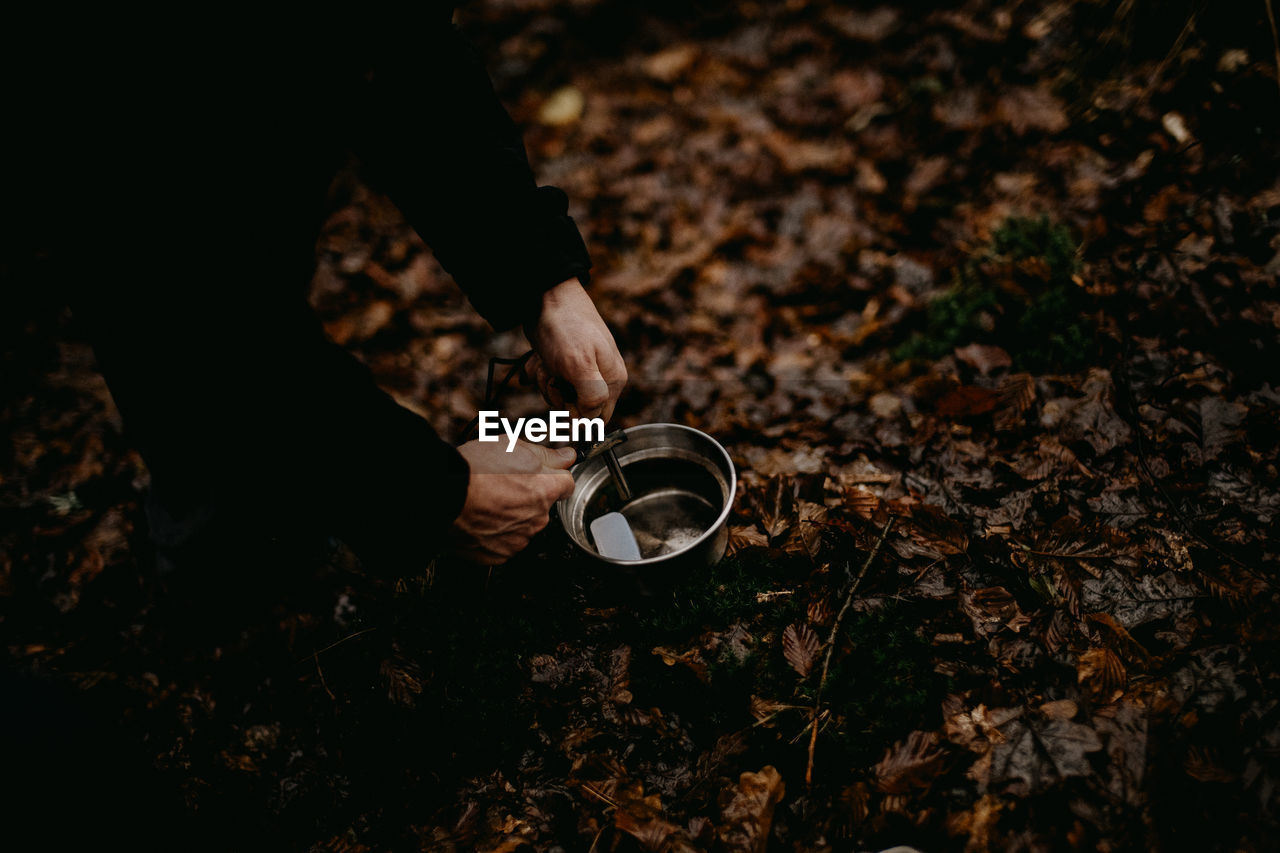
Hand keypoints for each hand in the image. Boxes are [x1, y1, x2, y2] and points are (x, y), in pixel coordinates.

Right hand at [451, 439, 576, 563]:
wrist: (442, 497)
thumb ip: (546, 455)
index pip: (566, 483)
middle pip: (543, 506)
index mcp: (545, 490)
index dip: (552, 476)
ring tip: (488, 502)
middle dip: (529, 496)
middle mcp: (537, 518)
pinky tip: (481, 519)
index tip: (541, 474)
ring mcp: (520, 538)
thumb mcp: (512, 446)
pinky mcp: (501, 554)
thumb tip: (568, 456)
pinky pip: (506, 543)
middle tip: (503, 485)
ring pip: (524, 525)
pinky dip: (497, 534)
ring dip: (512, 516)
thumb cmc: (473, 471)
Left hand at [524, 278, 626, 421]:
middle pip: (576, 409)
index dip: (577, 415)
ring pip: (560, 396)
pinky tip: (540, 357)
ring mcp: (581, 369)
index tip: (565, 396)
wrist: (545, 295)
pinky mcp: (564, 362)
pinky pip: (550, 381)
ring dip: (547, 382)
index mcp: (613, 379)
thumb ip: (591, 397)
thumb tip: (591, 422)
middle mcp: (601, 377)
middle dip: (558, 395)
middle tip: (555, 372)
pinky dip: (540, 372)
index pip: (599, 419)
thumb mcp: (580, 365)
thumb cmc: (565, 327)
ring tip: (546, 361)